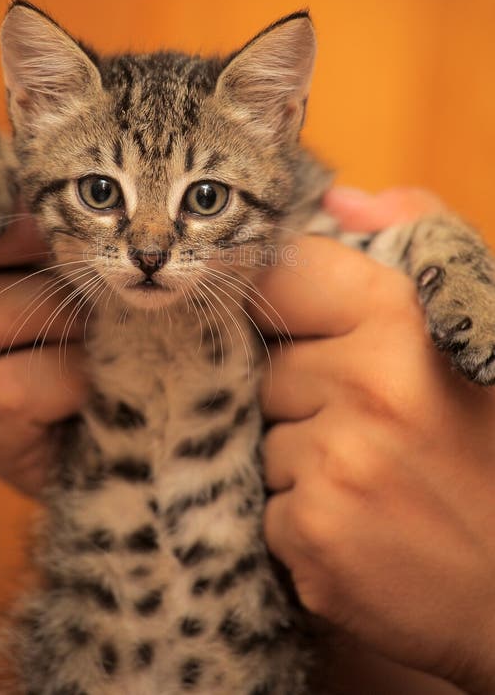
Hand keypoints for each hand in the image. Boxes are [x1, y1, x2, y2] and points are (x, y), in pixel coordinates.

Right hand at [0, 92, 88, 495]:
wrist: (150, 405)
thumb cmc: (125, 287)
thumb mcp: (119, 220)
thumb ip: (80, 170)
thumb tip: (51, 90)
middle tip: (54, 230)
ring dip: (39, 308)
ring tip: (100, 312)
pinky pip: (6, 388)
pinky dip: (67, 373)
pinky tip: (97, 371)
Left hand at [256, 187, 494, 693]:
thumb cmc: (489, 445)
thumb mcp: (475, 322)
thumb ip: (415, 239)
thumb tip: (338, 201)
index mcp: (402, 318)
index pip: (283, 276)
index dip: (286, 304)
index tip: (304, 330)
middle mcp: (366, 385)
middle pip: (268, 366)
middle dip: (306, 394)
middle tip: (376, 427)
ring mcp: (336, 464)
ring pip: (264, 436)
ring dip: (304, 457)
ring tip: (375, 479)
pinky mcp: (313, 536)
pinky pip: (267, 502)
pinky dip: (303, 516)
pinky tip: (363, 525)